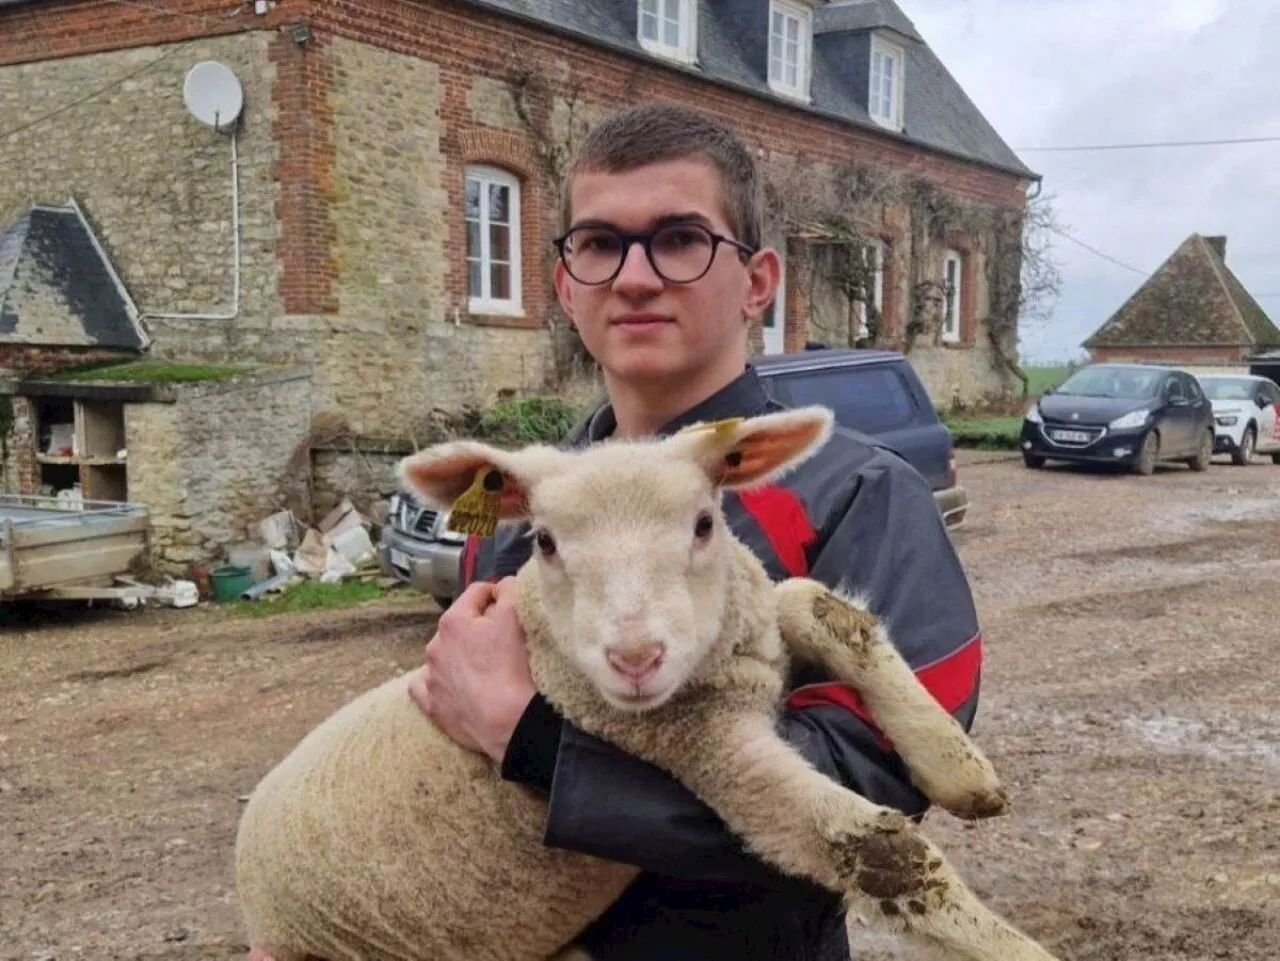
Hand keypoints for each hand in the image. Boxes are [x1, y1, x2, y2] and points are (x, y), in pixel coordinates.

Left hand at [409, 577, 536, 761]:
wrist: (508, 721)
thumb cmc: (512, 667)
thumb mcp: (517, 615)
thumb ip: (509, 589)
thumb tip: (503, 585)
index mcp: (453, 621)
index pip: (477, 592)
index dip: (498, 595)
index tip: (513, 606)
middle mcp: (435, 646)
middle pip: (461, 625)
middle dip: (479, 627)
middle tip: (504, 641)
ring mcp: (431, 678)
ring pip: (445, 655)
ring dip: (461, 655)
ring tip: (485, 667)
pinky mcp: (432, 706)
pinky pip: (428, 686)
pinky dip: (440, 682)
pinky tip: (455, 685)